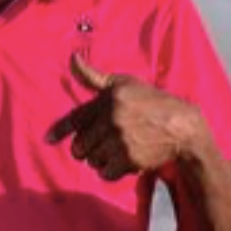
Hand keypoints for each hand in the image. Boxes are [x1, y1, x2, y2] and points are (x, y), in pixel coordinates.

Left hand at [47, 53, 207, 180]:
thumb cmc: (151, 102)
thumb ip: (94, 77)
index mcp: (109, 99)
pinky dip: (111, 170)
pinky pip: (105, 172)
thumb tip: (72, 59)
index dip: (60, 131)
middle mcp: (112, 119)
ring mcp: (120, 140)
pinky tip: (123, 160)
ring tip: (115, 149)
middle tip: (100, 143)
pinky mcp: (129, 159)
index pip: (76, 118)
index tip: (48, 139)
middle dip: (86, 147)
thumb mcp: (124, 83)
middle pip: (80, 144)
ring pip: (92, 159)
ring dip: (99, 158)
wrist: (182, 127)